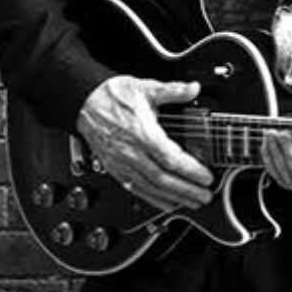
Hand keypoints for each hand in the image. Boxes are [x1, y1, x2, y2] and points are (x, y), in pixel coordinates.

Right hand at [77, 76, 212, 210]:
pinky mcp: (115, 169)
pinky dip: (153, 199)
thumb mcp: (145, 88)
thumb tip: (193, 88)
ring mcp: (121, 163)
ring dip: (174, 197)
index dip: (190, 171)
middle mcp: (131, 152)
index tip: (206, 177)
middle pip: (163, 178)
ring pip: (150, 187)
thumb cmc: (112, 96)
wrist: (84, 102)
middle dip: (187, 190)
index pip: (170, 158)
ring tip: (192, 202)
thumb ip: (172, 90)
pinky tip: (168, 203)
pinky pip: (135, 188)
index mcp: (141, 133)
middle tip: (205, 196)